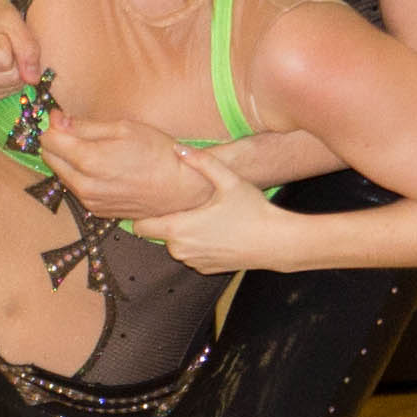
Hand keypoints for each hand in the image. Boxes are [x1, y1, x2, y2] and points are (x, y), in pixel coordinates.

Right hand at [0, 0, 42, 100]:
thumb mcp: (8, 17)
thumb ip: (26, 45)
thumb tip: (33, 79)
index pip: (4, 59)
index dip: (7, 40)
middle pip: (10, 77)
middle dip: (12, 54)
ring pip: (11, 87)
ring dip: (12, 66)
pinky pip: (6, 93)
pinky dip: (8, 76)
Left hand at [40, 115, 215, 220]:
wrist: (182, 188)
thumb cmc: (157, 153)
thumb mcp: (123, 128)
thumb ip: (84, 126)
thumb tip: (56, 120)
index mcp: (88, 161)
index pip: (48, 140)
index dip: (54, 125)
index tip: (64, 117)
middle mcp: (83, 186)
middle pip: (50, 158)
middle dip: (57, 142)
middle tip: (75, 130)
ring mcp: (90, 202)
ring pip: (62, 175)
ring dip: (69, 160)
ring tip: (93, 148)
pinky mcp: (98, 211)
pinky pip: (77, 189)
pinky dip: (81, 176)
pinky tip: (102, 168)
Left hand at [134, 146, 294, 273]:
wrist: (276, 242)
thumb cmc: (252, 210)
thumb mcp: (227, 180)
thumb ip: (200, 162)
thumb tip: (177, 148)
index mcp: (178, 228)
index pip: (140, 227)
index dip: (143, 214)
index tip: (152, 202)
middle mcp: (180, 249)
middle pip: (159, 233)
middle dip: (168, 220)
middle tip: (188, 204)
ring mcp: (193, 262)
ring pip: (176, 244)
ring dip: (183, 232)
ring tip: (205, 216)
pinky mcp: (205, 269)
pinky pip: (192, 254)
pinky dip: (198, 244)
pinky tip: (216, 231)